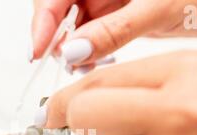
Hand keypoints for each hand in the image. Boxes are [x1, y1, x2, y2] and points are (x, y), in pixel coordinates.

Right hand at [30, 0, 196, 65]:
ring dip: (72, 49)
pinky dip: (89, 53)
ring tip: (83, 66)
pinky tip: (96, 62)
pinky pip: (90, 36)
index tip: (38, 51)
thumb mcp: (158, 9)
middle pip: (58, 10)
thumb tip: (74, 51)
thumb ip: (114, 30)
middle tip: (63, 64)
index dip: (43, 21)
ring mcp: (106, 1)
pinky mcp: (115, 17)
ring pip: (72, 26)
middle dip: (56, 38)